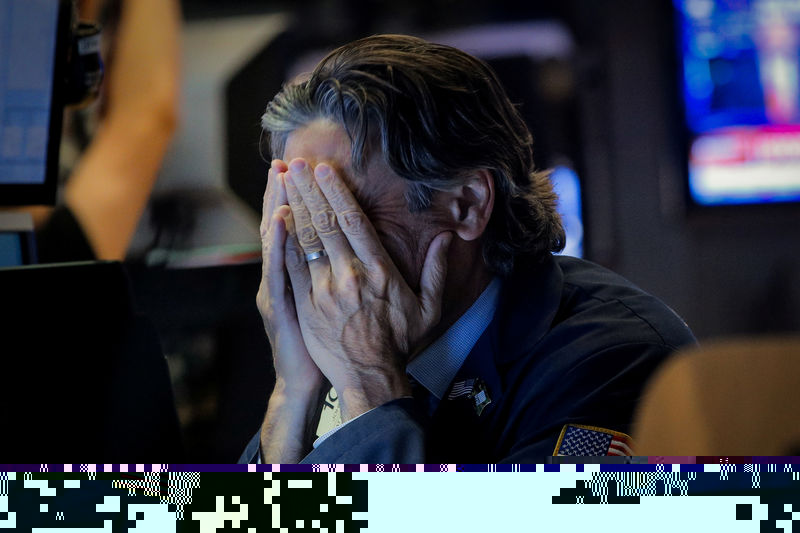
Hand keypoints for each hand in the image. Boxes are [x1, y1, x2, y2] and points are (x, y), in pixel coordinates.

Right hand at [257, 159, 324, 394]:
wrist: (305, 379)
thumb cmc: (324, 343)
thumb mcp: (327, 304)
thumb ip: (335, 273)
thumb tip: (351, 247)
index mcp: (300, 272)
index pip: (299, 227)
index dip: (301, 199)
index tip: (306, 169)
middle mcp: (284, 275)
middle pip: (283, 226)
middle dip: (285, 193)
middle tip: (286, 161)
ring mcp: (278, 288)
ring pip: (276, 241)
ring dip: (278, 207)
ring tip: (280, 178)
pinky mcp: (279, 305)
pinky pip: (279, 270)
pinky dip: (278, 244)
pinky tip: (281, 222)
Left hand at [282, 158, 452, 419]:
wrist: (370, 377)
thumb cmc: (400, 342)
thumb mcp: (429, 308)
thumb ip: (437, 271)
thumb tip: (447, 238)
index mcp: (379, 271)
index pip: (354, 222)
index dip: (338, 192)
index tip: (326, 169)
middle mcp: (349, 275)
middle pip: (326, 224)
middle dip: (310, 190)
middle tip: (297, 163)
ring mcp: (324, 290)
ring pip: (306, 240)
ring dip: (295, 207)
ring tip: (284, 181)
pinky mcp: (306, 305)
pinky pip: (292, 267)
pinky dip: (284, 241)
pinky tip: (277, 219)